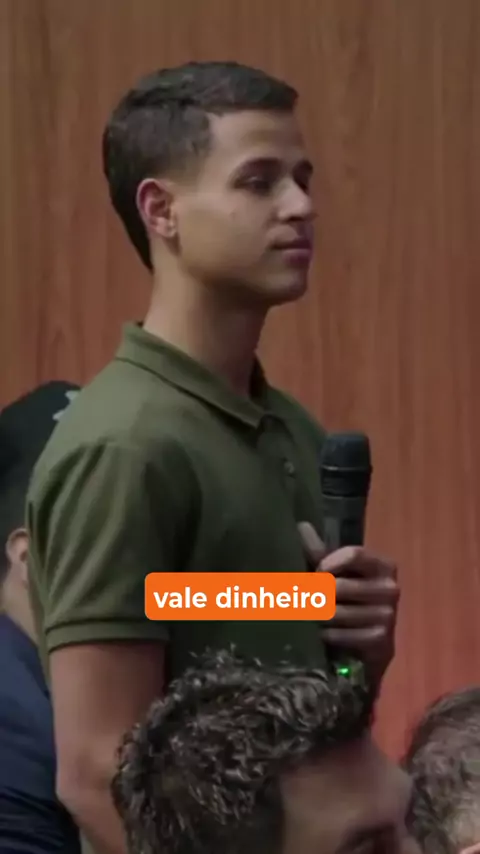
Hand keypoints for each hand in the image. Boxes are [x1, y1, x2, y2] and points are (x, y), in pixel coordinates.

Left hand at [298, 522, 398, 686]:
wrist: (366, 650)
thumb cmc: (348, 602)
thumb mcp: (335, 575)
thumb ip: (319, 553)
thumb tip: (301, 525)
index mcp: (383, 566)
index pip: (354, 554)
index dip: (328, 563)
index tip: (315, 573)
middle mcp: (391, 588)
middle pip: (339, 586)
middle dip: (314, 595)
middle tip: (299, 600)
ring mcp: (388, 616)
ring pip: (335, 612)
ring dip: (315, 617)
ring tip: (306, 617)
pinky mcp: (381, 641)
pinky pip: (341, 634)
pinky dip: (325, 635)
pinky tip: (320, 635)